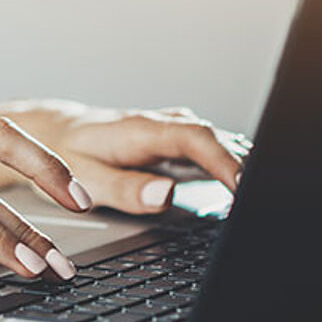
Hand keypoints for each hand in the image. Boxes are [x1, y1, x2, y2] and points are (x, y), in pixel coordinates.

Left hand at [0, 99, 250, 213]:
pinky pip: (212, 148)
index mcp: (141, 129)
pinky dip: (232, 164)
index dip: (223, 160)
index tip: (244, 187)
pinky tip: (246, 185)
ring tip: (264, 193)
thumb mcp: (85, 177)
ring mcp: (172, 131)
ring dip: (244, 163)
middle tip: (267, 197)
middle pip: (216, 137)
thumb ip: (124, 189)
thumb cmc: (65, 155)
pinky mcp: (176, 142)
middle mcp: (162, 124)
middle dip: (247, 164)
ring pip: (219, 140)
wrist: (53, 131)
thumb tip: (165, 195)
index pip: (195, 138)